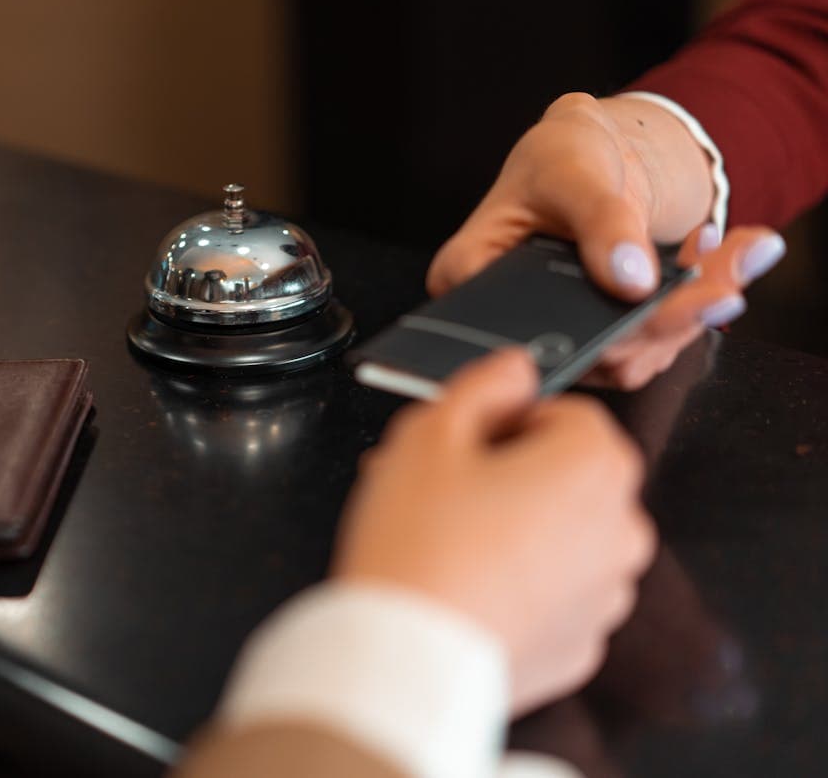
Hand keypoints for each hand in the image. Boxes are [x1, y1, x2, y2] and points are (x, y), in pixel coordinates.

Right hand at [333, 349, 655, 713]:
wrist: (407, 659)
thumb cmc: (418, 548)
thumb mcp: (430, 433)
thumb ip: (483, 383)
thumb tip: (515, 370)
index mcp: (594, 467)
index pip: (567, 413)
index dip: (508, 418)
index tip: (465, 441)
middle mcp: (620, 530)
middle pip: (566, 474)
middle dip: (509, 472)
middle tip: (442, 488)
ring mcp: (606, 595)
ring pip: (562, 534)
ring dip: (517, 526)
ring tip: (446, 540)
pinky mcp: (580, 644)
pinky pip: (555, 593)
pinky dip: (521, 584)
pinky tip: (466, 584)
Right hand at [427, 92, 786, 389]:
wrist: (592, 154)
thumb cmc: (559, 153)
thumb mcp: (572, 168)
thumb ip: (600, 220)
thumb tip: (631, 279)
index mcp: (469, 275)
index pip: (523, 326)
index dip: (593, 329)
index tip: (658, 305)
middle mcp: (506, 318)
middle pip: (586, 349)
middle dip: (665, 318)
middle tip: (724, 286)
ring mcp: (556, 333)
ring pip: (629, 356)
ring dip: (691, 314)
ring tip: (732, 256)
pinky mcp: (599, 338)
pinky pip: (653, 345)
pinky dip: (695, 306)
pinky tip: (714, 259)